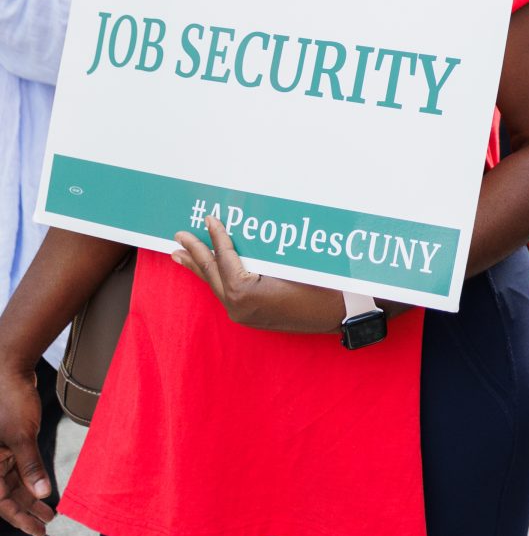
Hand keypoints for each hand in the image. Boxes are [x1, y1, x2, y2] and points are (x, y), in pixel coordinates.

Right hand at [0, 361, 53, 535]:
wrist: (10, 369)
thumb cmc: (10, 400)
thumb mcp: (22, 436)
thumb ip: (30, 467)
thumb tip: (42, 494)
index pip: (0, 501)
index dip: (19, 518)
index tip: (37, 531)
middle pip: (6, 496)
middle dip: (26, 513)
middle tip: (46, 528)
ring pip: (13, 484)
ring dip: (30, 499)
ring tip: (50, 514)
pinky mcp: (8, 444)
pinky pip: (18, 470)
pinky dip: (31, 481)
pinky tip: (45, 492)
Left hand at [173, 215, 344, 333]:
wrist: (342, 312)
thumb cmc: (323, 285)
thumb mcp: (291, 262)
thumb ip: (263, 252)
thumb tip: (247, 235)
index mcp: (244, 291)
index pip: (224, 257)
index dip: (216, 236)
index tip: (209, 219)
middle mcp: (238, 306)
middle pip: (211, 273)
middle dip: (194, 254)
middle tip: (178, 238)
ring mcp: (243, 314)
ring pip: (216, 285)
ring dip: (199, 268)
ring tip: (180, 256)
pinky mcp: (251, 317)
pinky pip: (226, 293)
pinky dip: (216, 278)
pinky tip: (212, 272)